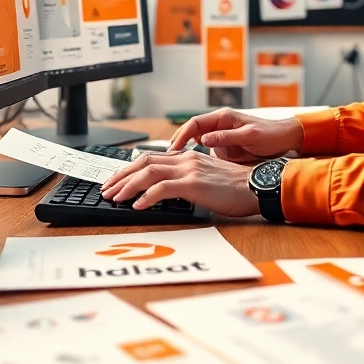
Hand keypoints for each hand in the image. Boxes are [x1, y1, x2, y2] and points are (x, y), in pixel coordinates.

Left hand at [100, 150, 258, 216]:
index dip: (129, 169)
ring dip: (127, 186)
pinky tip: (136, 206)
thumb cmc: (237, 188)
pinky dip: (145, 197)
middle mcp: (186, 159)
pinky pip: (162, 188)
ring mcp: (189, 170)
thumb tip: (169, 192)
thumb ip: (189, 180)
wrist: (257, 187)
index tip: (117, 181)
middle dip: (121, 176)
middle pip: (143, 162)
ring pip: (148, 173)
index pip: (151, 158)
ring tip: (115, 198)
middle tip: (107, 190)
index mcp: (189, 157)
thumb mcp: (208, 180)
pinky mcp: (194, 184)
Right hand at [168, 109, 303, 163]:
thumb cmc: (271, 135)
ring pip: (196, 142)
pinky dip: (196, 159)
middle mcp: (219, 126)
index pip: (194, 123)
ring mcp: (221, 137)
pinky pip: (206, 152)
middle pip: (191, 132)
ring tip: (174, 165)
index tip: (173, 148)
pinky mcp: (225, 148)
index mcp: (223, 118)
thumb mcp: (249, 136)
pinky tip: (191, 169)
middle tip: (167, 158)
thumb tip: (203, 140)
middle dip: (178, 143)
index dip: (181, 135)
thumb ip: (227, 137)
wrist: (285, 141)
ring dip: (185, 152)